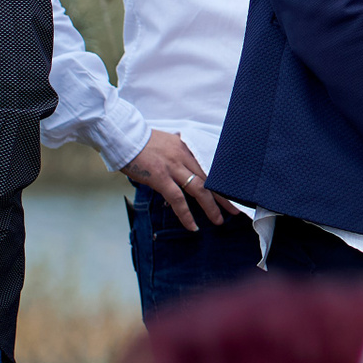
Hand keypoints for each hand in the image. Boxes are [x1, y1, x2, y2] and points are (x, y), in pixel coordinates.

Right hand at [120, 130, 235, 230]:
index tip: (234, 192)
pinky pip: (177, 199)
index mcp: (188, 148)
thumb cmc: (143, 142)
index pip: (211, 168)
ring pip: (199, 190)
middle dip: (225, 196)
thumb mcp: (168, 143)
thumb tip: (184, 160)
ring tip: (219, 220)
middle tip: (237, 210)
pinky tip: (192, 226)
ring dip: (211, 207)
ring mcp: (174, 167)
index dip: (223, 182)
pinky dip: (185, 214)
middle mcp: (185, 157)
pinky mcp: (161, 177)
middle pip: (211, 180)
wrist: (125, 136)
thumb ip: (179, 151)